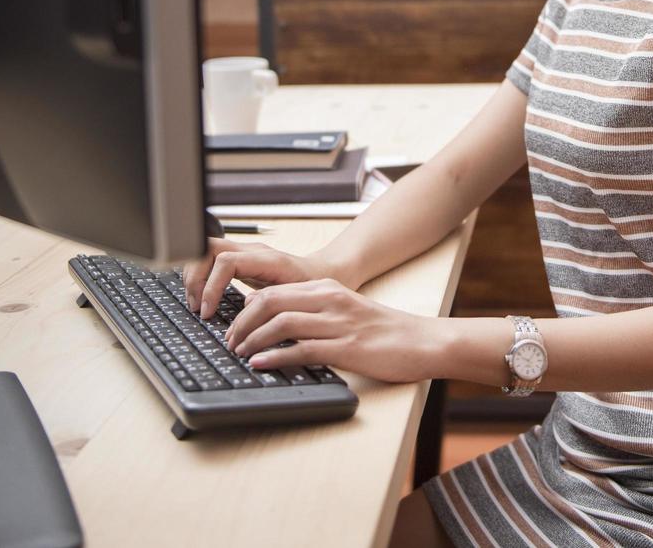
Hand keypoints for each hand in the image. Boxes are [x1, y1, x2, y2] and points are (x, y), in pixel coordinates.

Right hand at [181, 238, 338, 318]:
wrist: (324, 274)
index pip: (226, 261)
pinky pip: (211, 259)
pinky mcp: (240, 260)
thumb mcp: (294, 299)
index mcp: (266, 258)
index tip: (208, 312)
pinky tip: (202, 297)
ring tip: (197, 303)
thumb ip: (270, 306)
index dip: (211, 286)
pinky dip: (201, 277)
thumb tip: (242, 322)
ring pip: (205, 251)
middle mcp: (252, 251)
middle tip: (197, 307)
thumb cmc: (313, 288)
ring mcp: (245, 252)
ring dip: (194, 277)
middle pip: (208, 250)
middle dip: (196, 279)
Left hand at [224, 279, 438, 383]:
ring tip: (239, 353)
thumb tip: (275, 322)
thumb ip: (315, 313)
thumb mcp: (346, 312)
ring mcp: (338, 323)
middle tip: (229, 341)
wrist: (423, 341)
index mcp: (328, 289)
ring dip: (253, 339)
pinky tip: (261, 364)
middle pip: (270, 301)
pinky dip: (275, 356)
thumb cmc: (385, 332)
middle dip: (242, 322)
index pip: (274, 290)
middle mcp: (330, 300)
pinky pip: (302, 349)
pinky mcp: (346, 347)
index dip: (245, 308)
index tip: (232, 326)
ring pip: (281, 323)